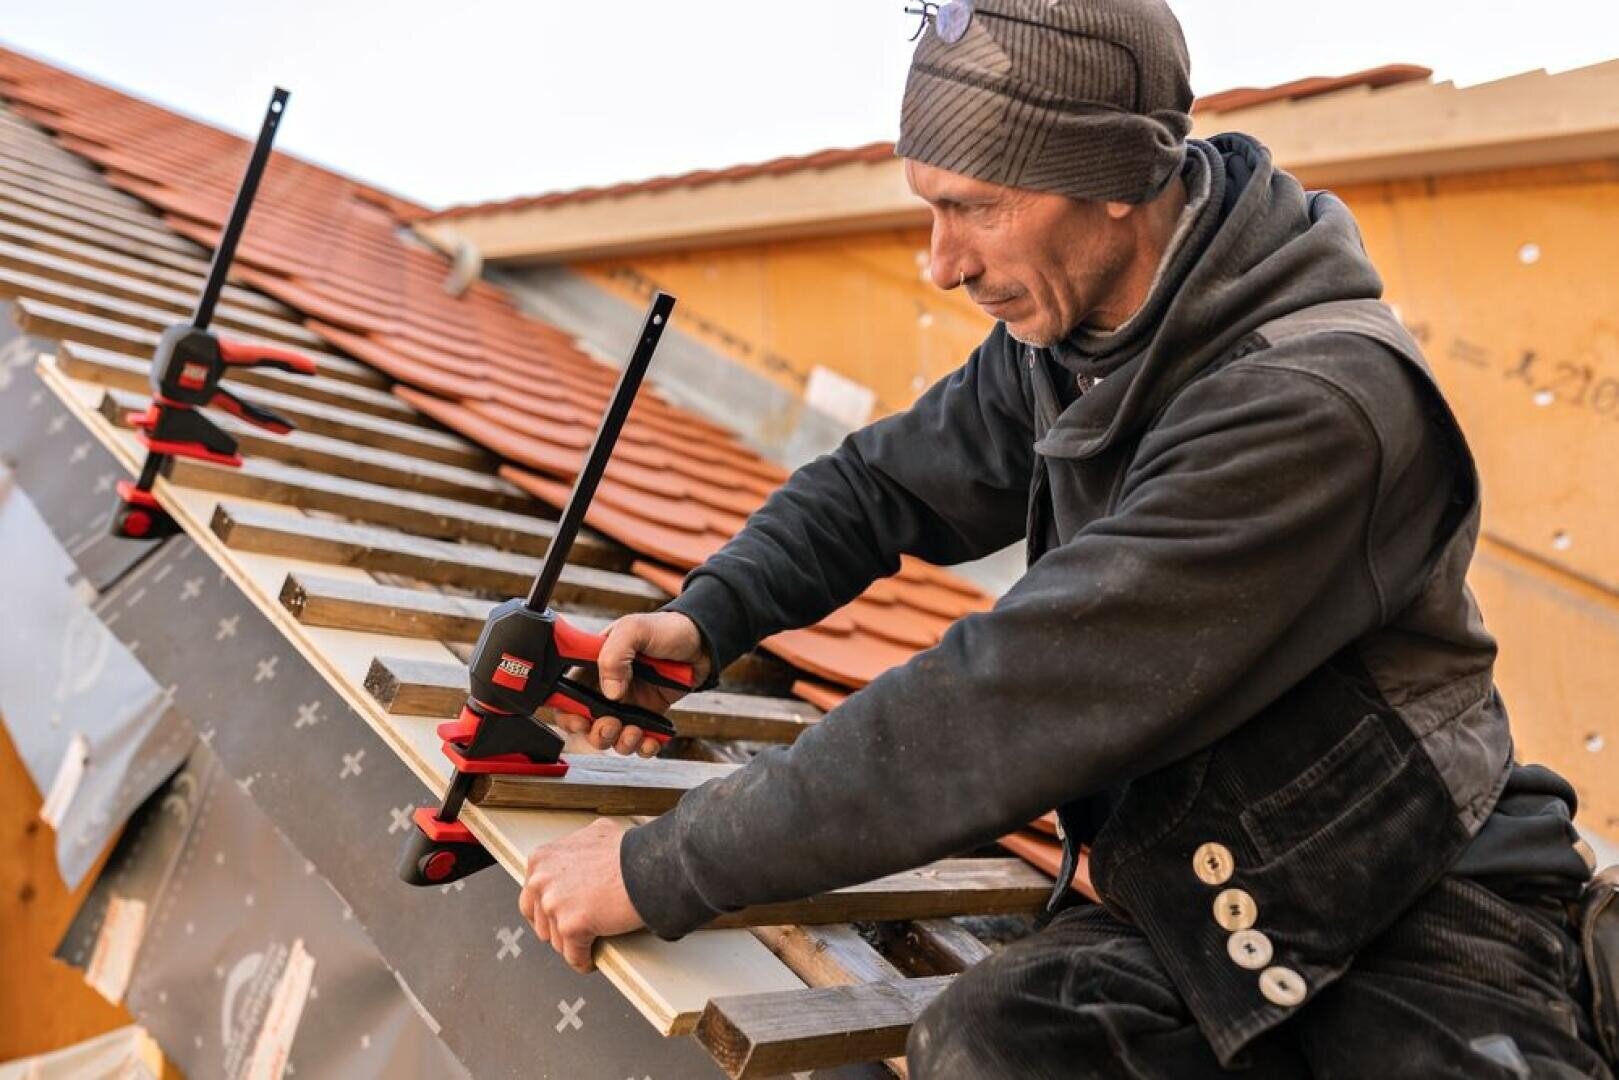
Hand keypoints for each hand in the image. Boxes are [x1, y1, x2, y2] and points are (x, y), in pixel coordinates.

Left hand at [518, 818, 644, 972]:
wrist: (649, 866)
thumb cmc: (630, 851)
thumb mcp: (595, 836)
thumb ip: (577, 849)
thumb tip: (579, 855)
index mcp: (542, 859)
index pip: (532, 895)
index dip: (549, 907)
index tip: (560, 914)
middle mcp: (541, 879)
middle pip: (541, 920)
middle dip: (558, 927)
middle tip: (576, 929)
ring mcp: (554, 903)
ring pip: (557, 941)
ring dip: (573, 944)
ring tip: (589, 942)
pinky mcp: (571, 925)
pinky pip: (574, 956)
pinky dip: (584, 960)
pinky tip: (592, 959)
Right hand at [556, 612, 710, 757]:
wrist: (703, 643)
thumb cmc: (667, 629)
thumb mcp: (634, 630)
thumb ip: (614, 654)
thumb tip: (610, 691)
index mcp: (593, 666)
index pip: (566, 694)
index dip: (567, 711)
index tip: (579, 718)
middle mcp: (606, 688)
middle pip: (586, 724)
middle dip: (596, 733)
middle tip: (612, 725)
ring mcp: (628, 704)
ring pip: (612, 737)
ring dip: (620, 742)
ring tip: (635, 732)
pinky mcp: (649, 716)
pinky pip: (640, 741)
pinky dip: (644, 747)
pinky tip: (651, 739)